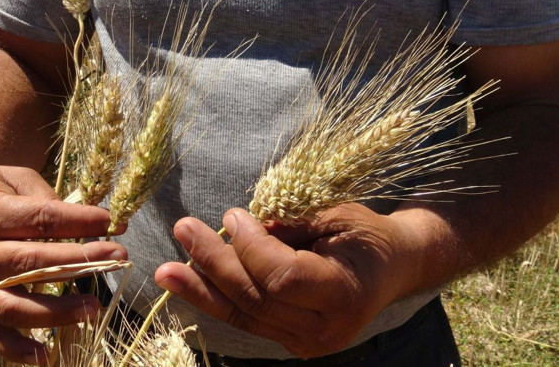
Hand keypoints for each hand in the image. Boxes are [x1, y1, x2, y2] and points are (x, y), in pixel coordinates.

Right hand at [0, 162, 126, 363]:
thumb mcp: (18, 180)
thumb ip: (52, 203)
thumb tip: (102, 225)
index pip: (40, 221)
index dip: (80, 223)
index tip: (112, 224)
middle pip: (31, 263)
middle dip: (80, 262)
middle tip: (118, 257)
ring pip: (12, 304)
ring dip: (56, 311)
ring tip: (93, 307)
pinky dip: (15, 347)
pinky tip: (43, 354)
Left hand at [153, 203, 418, 357]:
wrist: (392, 267)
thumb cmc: (365, 233)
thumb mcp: (336, 216)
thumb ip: (290, 224)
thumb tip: (240, 227)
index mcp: (344, 292)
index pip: (282, 277)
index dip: (251, 247)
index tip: (231, 215)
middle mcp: (326, 328)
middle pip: (256, 299)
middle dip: (214, 264)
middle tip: (183, 229)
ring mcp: (310, 343)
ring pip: (245, 316)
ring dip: (202, 289)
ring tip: (165, 270)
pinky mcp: (295, 344)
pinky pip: (249, 320)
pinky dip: (217, 300)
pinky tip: (188, 283)